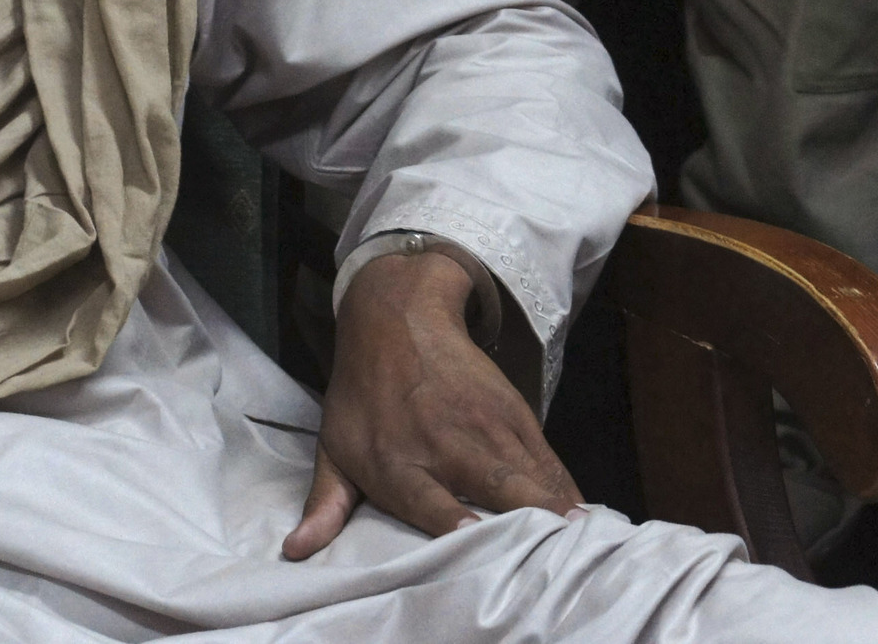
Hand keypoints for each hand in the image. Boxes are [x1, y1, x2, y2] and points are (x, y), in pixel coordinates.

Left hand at [285, 251, 578, 558]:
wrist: (396, 318)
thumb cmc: (361, 395)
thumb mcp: (334, 446)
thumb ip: (326, 504)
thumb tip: (296, 551)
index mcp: (397, 463)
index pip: (432, 505)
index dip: (458, 527)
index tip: (477, 543)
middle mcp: (446, 446)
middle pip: (498, 488)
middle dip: (528, 524)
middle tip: (552, 559)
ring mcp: (487, 428)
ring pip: (533, 477)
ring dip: (557, 514)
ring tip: (580, 548)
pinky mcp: (515, 414)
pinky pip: (549, 462)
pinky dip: (566, 493)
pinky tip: (581, 521)